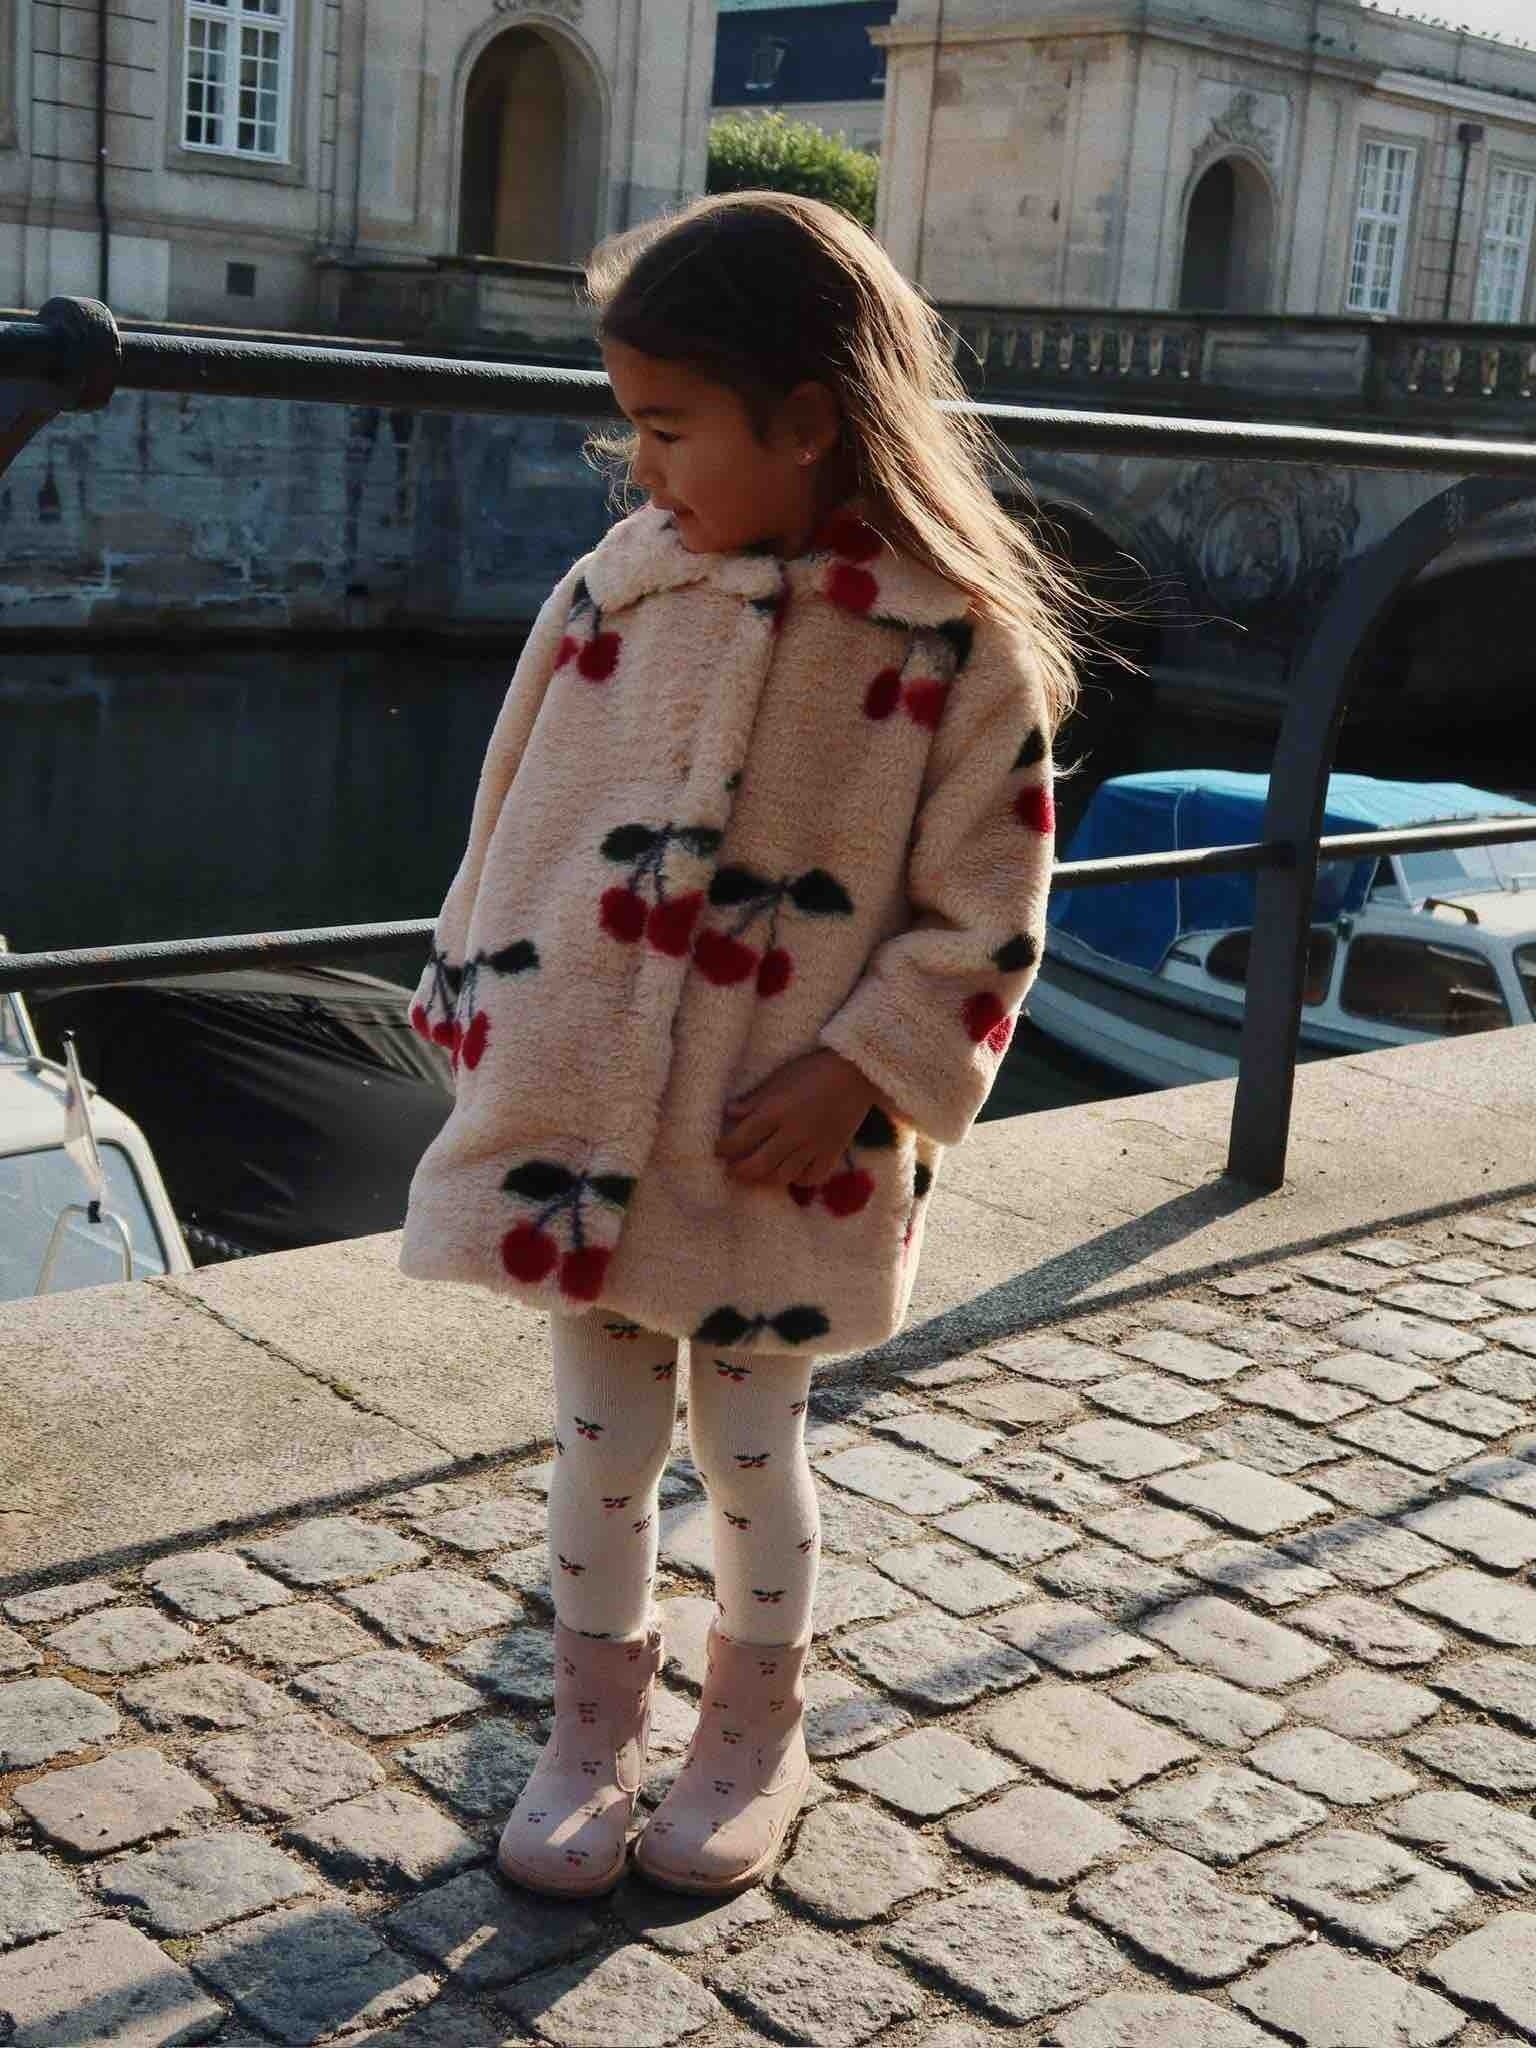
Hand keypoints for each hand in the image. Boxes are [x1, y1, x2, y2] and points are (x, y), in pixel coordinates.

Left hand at [717, 1049, 888, 1188]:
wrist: (856, 1074)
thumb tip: (729, 1112)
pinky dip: (798, 1179)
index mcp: (776, 1111)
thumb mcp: (779, 1078)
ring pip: (783, 1176)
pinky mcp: (832, 1153)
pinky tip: (791, 1173)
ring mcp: (814, 1146)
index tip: (717, 1150)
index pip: (741, 1138)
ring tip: (756, 1174)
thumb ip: (754, 1099)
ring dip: (764, 1178)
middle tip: (730, 1171)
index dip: (724, 1148)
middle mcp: (793, 1133)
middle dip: (739, 1171)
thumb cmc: (813, 1070)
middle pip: (758, 1164)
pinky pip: (812, 1177)